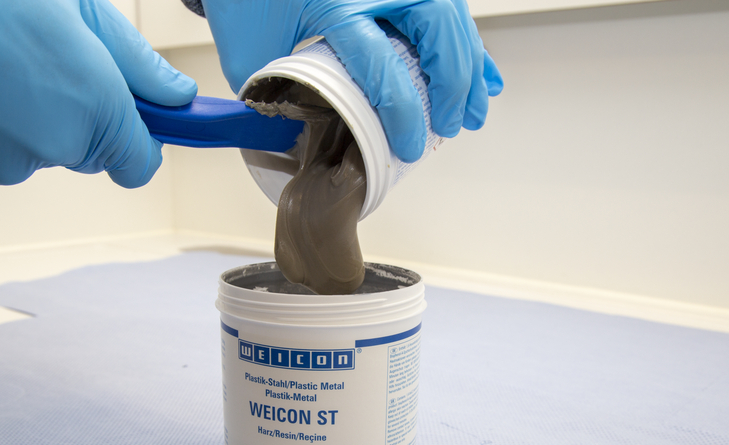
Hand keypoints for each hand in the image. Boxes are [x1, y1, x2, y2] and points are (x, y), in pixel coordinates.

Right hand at [0, 0, 196, 189]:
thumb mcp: (72, 4)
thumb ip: (133, 59)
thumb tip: (174, 94)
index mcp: (92, 103)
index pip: (140, 160)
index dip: (140, 139)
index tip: (137, 118)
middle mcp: (52, 147)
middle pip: (85, 149)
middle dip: (75, 112)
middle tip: (35, 55)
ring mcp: (1, 166)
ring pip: (33, 151)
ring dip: (22, 117)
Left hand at [203, 0, 502, 162]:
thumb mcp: (248, 49)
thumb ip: (273, 95)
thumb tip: (296, 142)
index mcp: (334, 3)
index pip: (382, 66)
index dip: (403, 114)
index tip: (411, 146)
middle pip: (435, 30)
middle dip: (452, 85)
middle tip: (451, 126)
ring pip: (450, 14)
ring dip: (469, 64)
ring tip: (474, 110)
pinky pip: (447, 4)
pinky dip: (466, 39)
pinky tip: (481, 72)